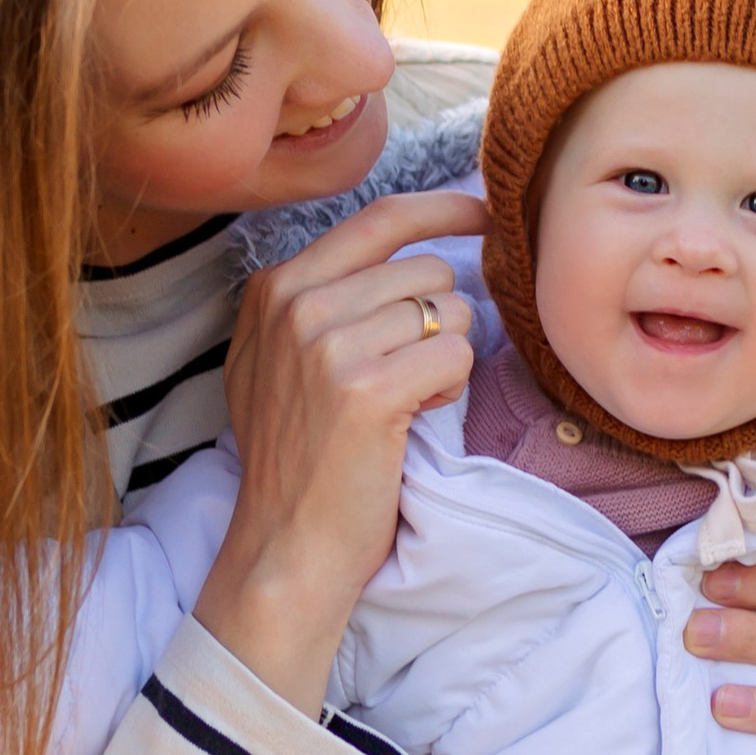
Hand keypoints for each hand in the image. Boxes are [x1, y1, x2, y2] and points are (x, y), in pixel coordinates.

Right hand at [196, 189, 484, 714]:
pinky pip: (456, 357)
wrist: (284, 544)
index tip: (481, 212)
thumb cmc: (298, 459)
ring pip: (449, 312)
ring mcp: (327, 344)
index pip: (378, 219)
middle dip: (441, 321)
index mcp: (274, 288)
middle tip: (410, 376)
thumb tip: (406, 250)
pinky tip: (416, 418)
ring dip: (448, 359)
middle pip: (426, 270)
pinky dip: (452, 390)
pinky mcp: (367, 389)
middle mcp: (295, 304)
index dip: (441, 210)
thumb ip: (322, 299)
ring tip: (407, 402)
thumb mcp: (278, 361)